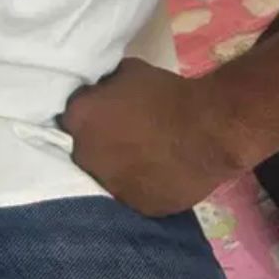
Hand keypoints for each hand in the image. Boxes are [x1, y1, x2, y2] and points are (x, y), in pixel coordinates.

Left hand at [59, 58, 247, 216]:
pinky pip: (132, 194)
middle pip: (84, 149)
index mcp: (78, 118)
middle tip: (123, 136)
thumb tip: (103, 92)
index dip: (89, 115)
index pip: (71, 117)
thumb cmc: (165, 93)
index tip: (104, 114)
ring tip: (142, 157)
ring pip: (107, 176)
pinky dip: (140, 186)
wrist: (206, 129)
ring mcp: (109, 186)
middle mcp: (84, 156)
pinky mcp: (136, 207)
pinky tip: (157, 174)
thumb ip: (105, 86)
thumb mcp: (127, 72)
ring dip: (118, 167)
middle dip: (99, 143)